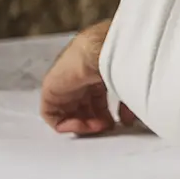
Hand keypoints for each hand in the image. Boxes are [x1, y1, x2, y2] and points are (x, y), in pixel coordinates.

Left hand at [40, 21, 135, 135]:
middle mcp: (78, 76)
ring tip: (96, 128)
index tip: (118, 122)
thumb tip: (128, 120)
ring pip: (68, 111)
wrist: (104, 50)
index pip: (96, 98)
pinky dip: (64, 124)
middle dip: (95, 121)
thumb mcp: (128, 85)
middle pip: (82, 106)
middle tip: (106, 127)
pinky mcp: (51, 89)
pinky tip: (81, 125)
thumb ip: (127, 103)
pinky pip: (51, 113)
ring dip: (82, 124)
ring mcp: (64, 82)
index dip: (105, 113)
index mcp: (96, 71)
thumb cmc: (120, 60)